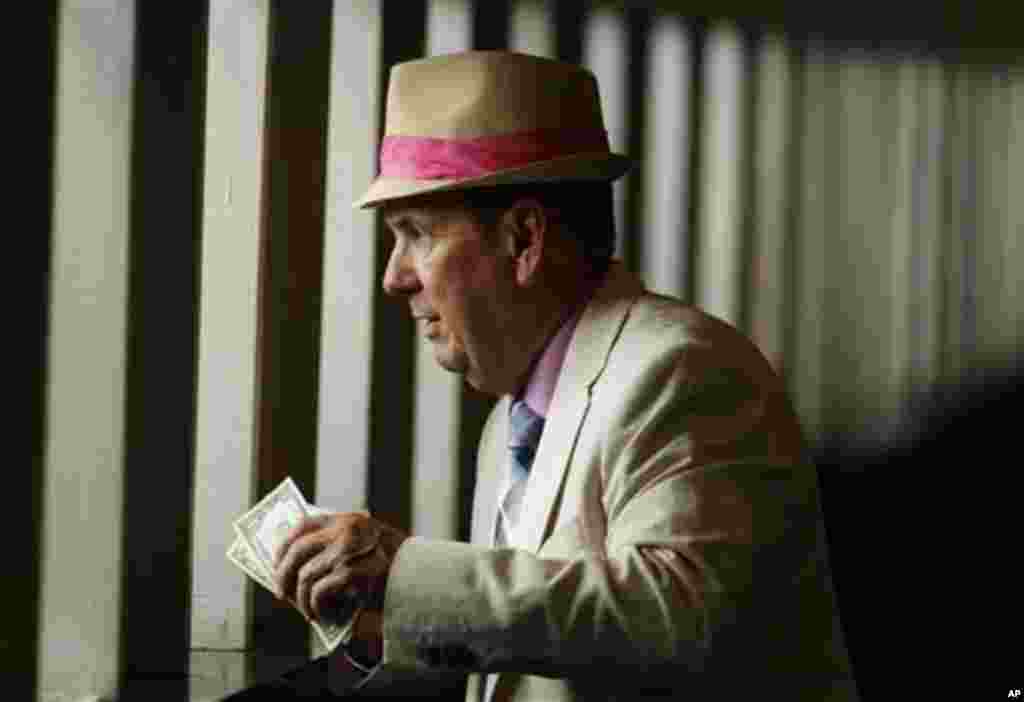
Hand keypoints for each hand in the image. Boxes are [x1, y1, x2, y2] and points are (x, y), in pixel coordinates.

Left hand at [273, 511, 407, 626]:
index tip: (276, 563)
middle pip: (298, 550)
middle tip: (282, 594)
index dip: (284, 545)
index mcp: (348, 519)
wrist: (421, 581)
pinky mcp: (354, 572)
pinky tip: (323, 616)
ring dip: (302, 600)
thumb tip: (295, 567)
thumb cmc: (391, 569)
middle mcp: (347, 529)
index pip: (303, 525)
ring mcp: (350, 550)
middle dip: (283, 575)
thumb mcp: (365, 548)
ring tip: (309, 613)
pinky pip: (319, 592)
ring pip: (306, 575)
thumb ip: (337, 547)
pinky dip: (316, 607)